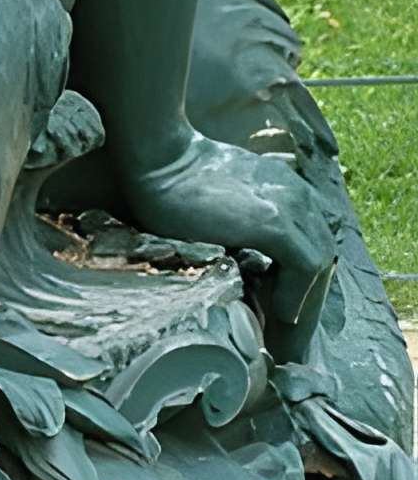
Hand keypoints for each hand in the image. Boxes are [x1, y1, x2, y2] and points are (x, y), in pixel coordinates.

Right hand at [121, 129, 334, 348]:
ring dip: (304, 295)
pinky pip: (305, 267)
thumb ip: (243, 218)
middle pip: (321, 251)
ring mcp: (290, 206)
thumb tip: (242, 256)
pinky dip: (295, 293)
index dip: (301, 273)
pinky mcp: (276, 224)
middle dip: (308, 289)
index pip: (311, 237)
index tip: (283, 302)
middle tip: (287, 320)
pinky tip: (279, 312)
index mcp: (285, 186)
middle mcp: (296, 193)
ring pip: (319, 261)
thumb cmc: (173, 180)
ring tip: (282, 320)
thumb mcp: (225, 198)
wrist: (158, 158)